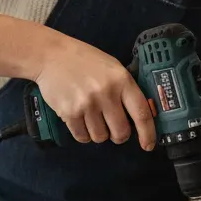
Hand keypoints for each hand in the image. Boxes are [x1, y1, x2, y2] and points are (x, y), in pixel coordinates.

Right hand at [34, 30, 156, 150]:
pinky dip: (83, 134)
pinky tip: (80, 120)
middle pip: (121, 132)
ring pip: (101, 137)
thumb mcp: (113, 68)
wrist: (51, 55)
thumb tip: (139, 116)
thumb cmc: (85, 60)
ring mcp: (87, 104)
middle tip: (113, 128)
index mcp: (122, 80)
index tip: (148, 145)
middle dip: (119, 135)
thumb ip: (126, 89)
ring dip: (99, 133)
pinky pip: (82, 137)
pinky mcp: (69, 113)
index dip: (147, 133)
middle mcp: (106, 93)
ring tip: (92, 118)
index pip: (141, 114)